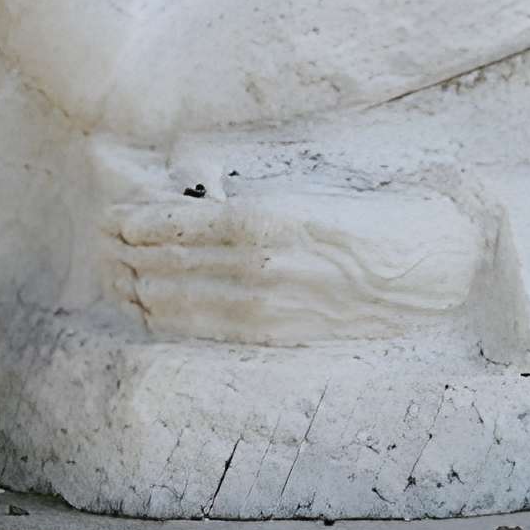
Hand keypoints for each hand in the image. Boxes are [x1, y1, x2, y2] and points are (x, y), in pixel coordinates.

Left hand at [108, 184, 480, 346]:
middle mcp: (258, 267)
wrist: (431, 270)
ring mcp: (264, 307)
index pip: (175, 225)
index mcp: (267, 219)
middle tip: (98, 242)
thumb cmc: (375, 221)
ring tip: (112, 273)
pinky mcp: (274, 335)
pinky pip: (202, 329)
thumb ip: (249, 203)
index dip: (133, 223)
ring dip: (135, 287)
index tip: (109, 215)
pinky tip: (148, 307)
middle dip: (123, 254)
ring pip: (175, 301)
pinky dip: (166, 317)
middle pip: (164, 264)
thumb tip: (196, 205)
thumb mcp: (308, 193)